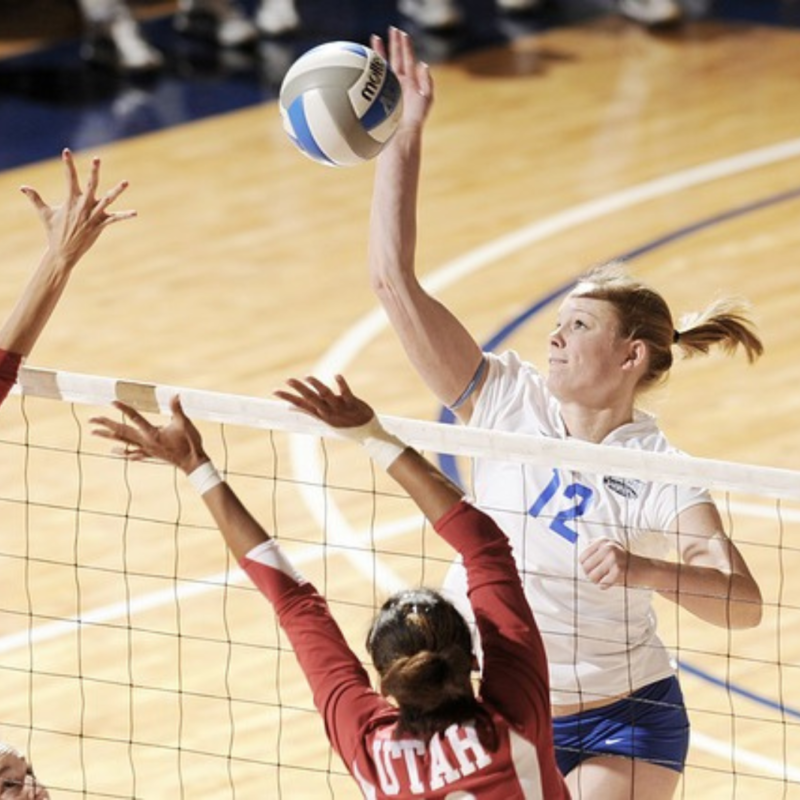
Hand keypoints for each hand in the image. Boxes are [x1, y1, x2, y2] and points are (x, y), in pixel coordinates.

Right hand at [21, 148, 135, 269]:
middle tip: (97, 158)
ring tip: (126, 181)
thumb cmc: (54, 232)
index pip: (69, 178)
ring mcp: (92, 216)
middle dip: (93, 172)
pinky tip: (135, 213)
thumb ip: (35, 199)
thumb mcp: (44, 214)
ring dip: (117, 191)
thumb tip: (22, 187)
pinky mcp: (100, 225)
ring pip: (107, 200)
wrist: (63, 252)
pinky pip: (115, 219)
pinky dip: (125, 216)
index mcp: (70, 201)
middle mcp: (82, 206)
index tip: (66, 151)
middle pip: (90, 185)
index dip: (68, 165)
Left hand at [90, 395, 206, 473]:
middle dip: (106, 425)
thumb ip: (177, 409)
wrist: (192, 463)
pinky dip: (122, 451)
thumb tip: (175, 395)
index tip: (112, 402)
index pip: (135, 418)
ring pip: (123, 442)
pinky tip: (113, 450)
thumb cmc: (190, 443)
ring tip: (93, 433)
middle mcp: (146, 442)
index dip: (124, 409)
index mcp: (153, 433)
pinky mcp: (150, 454)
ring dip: (108, 436)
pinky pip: (132, 453)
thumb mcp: (185, 424)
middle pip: (122, 431)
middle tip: (91, 419)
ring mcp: (146, 449)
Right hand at [275, 374, 375, 429]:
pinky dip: (341, 385)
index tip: (275, 391)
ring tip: (307, 377)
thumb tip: (292, 407)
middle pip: (311, 398)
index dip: (288, 398)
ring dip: (316, 385)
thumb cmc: (344, 423)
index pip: (301, 405)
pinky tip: (336, 375)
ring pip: (326, 395)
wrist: (367, 433)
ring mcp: (340, 408)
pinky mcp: (352, 404)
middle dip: (299, 389)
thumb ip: (309, 410)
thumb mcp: (325, 419)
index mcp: (320, 414)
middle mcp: (328, 411)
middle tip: (288, 380)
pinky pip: (346, 394)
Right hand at [371, 27, 432, 133]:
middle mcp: (398, 83)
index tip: (401, 33)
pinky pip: (375, 78)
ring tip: (375, 38)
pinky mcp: (378, 94)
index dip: (405, 46)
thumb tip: (423, 64)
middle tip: (391, 29)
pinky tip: (368, 58)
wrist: (400, 133)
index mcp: (410, 83)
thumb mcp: (426, 99)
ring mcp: (387, 88)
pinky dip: (372, 67)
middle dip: (394, 43)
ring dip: (380, 52)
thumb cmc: (414, 120)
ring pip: (384, 66)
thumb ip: (427, 81)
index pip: (407, 60)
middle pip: (396, 59)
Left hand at [580, 538, 633, 589]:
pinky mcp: (618, 570)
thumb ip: (593, 548)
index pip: (582, 558)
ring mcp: (613, 558)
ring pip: (592, 577)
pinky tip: (613, 580)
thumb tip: (575, 547)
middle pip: (585, 568)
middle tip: (601, 575)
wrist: (646, 569)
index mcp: (602, 541)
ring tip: (606, 577)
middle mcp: (607, 547)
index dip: (586, 566)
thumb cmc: (623, 561)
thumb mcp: (609, 548)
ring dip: (598, 581)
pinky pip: (602, 584)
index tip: (595, 568)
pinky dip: (606, 585)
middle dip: (591, 575)